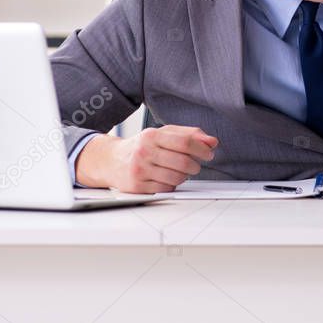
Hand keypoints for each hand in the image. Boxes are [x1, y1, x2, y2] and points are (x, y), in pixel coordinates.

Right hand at [76, 125, 217, 192]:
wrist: (111, 160)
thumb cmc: (141, 146)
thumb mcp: (163, 134)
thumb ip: (188, 134)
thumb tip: (211, 141)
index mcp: (152, 136)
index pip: (185, 142)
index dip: (202, 149)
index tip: (209, 153)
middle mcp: (144, 152)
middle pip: (183, 162)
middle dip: (195, 165)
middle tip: (195, 165)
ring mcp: (140, 170)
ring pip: (177, 178)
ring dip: (184, 176)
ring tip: (180, 171)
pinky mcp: (137, 186)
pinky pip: (167, 188)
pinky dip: (172, 184)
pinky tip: (166, 178)